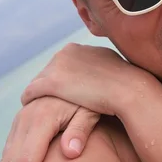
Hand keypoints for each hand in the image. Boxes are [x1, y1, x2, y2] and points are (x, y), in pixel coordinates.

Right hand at [0, 96, 99, 161]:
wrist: (77, 73)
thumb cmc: (88, 95)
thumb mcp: (90, 111)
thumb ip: (80, 131)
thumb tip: (71, 152)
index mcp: (41, 118)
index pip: (25, 160)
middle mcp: (25, 118)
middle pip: (11, 160)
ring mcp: (20, 118)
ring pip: (7, 155)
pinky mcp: (20, 120)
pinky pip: (10, 147)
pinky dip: (16, 160)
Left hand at [21, 42, 161, 117]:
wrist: (129, 89)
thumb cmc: (125, 84)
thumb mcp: (110, 67)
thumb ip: (98, 67)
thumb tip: (97, 72)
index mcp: (78, 48)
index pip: (61, 64)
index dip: (62, 80)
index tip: (63, 95)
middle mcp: (66, 52)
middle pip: (48, 71)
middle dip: (49, 86)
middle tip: (50, 105)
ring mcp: (58, 65)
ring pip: (38, 82)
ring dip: (40, 95)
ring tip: (42, 110)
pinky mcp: (52, 82)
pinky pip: (31, 93)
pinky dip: (31, 102)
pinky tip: (36, 113)